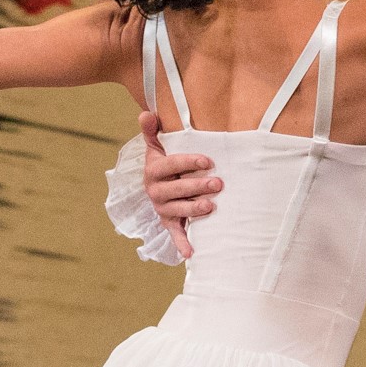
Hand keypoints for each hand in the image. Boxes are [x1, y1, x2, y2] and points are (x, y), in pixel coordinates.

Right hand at [144, 113, 221, 253]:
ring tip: (211, 206)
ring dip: (193, 209)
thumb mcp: (156, 144)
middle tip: (219, 183)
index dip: (189, 162)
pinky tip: (191, 253)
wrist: (157, 182)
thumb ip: (152, 130)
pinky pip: (174, 234)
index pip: (170, 165)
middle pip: (176, 189)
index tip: (208, 160)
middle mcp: (155, 191)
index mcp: (153, 170)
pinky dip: (181, 243)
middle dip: (197, 186)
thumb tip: (146, 114)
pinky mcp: (169, 222)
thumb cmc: (163, 160)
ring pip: (178, 210)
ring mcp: (162, 208)